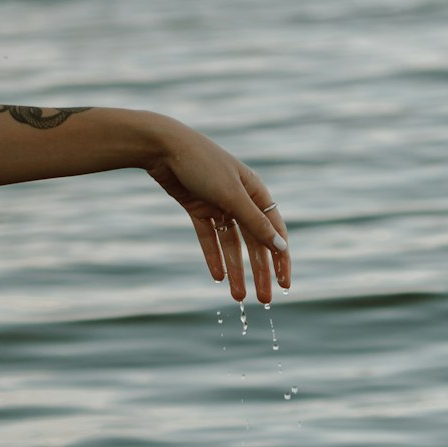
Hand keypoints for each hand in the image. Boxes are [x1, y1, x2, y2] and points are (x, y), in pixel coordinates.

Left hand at [145, 121, 289, 302]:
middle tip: (263, 301)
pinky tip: (218, 277)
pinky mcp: (199, 208)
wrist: (162, 146)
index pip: (275, 232)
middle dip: (259, 273)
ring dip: (236, 271)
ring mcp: (219, 205)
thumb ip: (256, 223)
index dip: (281, 259)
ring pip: (232, 245)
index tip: (285, 285)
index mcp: (256, 193)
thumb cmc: (203, 164)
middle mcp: (241, 200)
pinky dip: (214, 256)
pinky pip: (210, 238)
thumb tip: (281, 247)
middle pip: (254, 243)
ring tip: (237, 297)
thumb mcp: (232, 195)